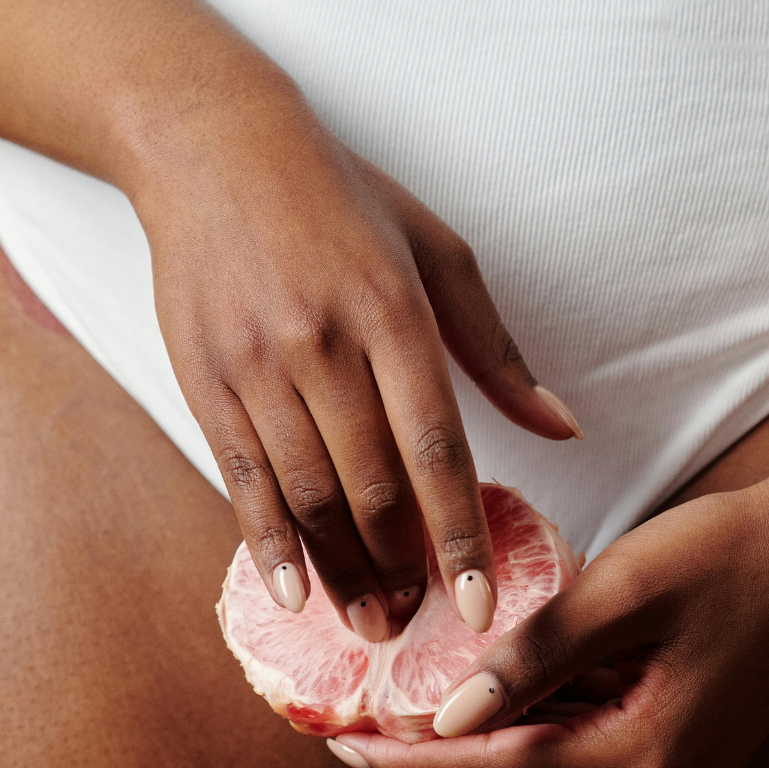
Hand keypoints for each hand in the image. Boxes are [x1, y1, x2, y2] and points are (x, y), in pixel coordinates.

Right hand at [134, 85, 580, 639]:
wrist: (213, 144)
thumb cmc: (342, 198)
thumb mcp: (435, 252)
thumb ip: (496, 349)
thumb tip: (563, 427)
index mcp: (393, 312)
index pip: (436, 448)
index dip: (460, 536)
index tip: (483, 603)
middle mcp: (324, 344)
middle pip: (370, 486)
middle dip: (401, 568)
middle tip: (422, 623)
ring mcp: (257, 365)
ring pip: (307, 494)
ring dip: (342, 569)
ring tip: (372, 619)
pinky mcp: (204, 378)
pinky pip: (242, 478)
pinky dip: (269, 543)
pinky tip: (294, 591)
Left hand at [329, 476, 768, 767]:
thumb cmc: (733, 550)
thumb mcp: (624, 590)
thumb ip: (536, 654)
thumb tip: (447, 720)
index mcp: (647, 754)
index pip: (501, 766)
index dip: (413, 761)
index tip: (340, 752)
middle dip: (440, 745)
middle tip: (354, 723)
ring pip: (558, 752)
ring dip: (492, 725)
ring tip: (403, 699)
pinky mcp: (692, 745)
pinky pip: (595, 735)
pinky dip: (545, 710)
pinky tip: (492, 680)